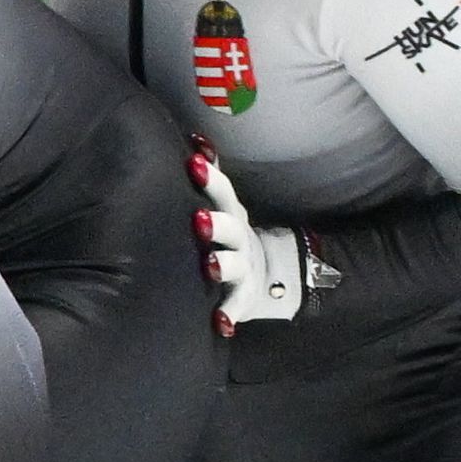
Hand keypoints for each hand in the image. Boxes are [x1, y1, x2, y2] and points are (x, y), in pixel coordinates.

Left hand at [191, 144, 312, 331]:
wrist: (266, 275)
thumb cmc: (229, 237)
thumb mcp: (223, 208)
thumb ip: (210, 180)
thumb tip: (195, 138)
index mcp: (231, 214)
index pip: (222, 191)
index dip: (211, 176)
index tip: (194, 161)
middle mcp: (240, 239)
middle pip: (231, 226)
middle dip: (216, 223)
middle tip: (198, 219)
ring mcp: (245, 269)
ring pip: (236, 265)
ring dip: (224, 265)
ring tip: (211, 266)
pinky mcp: (244, 298)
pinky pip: (237, 306)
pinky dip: (230, 315)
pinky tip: (221, 323)